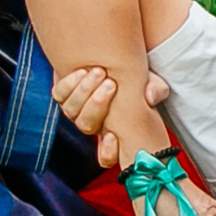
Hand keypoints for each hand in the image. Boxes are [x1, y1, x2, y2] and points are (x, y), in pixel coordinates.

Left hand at [52, 64, 169, 168]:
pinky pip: (60, 94)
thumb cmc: (136, 77)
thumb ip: (156, 90)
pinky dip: (70, 83)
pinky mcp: (63, 93)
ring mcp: (76, 109)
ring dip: (85, 91)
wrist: (115, 57)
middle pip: (86, 126)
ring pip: (72, 110)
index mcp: (113, 132)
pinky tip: (83, 71)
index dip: (107, 152)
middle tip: (111, 85)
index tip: (113, 135)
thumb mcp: (151, 84)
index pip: (106, 157)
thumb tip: (152, 96)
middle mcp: (92, 124)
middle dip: (96, 106)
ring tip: (100, 72)